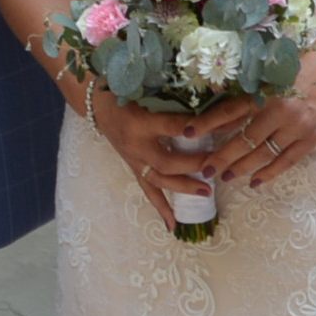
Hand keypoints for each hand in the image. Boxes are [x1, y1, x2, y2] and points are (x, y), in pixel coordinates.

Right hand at [82, 87, 220, 230]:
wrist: (98, 105)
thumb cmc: (126, 92)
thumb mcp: (147, 90)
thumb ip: (175, 97)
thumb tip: (210, 101)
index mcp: (139, 121)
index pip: (171, 126)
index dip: (193, 129)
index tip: (218, 129)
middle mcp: (136, 145)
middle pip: (166, 161)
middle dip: (193, 166)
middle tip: (215, 167)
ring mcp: (134, 160)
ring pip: (159, 180)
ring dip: (183, 187)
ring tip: (206, 194)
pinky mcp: (134, 168)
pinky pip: (148, 191)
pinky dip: (161, 208)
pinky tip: (173, 225)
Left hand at [202, 71, 315, 193]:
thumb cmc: (302, 67)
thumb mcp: (271, 76)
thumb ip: (248, 97)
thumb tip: (218, 118)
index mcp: (265, 91)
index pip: (229, 111)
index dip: (207, 123)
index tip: (186, 133)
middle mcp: (279, 111)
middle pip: (244, 140)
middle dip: (221, 157)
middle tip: (205, 170)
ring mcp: (297, 127)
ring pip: (262, 154)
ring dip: (241, 168)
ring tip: (225, 177)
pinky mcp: (312, 139)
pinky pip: (286, 161)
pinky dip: (269, 173)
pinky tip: (254, 182)